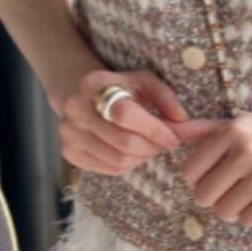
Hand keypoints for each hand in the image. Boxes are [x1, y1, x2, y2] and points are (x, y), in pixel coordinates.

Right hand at [58, 68, 187, 175]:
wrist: (80, 94)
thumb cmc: (119, 86)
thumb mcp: (143, 81)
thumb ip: (166, 97)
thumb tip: (181, 120)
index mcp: (95, 85)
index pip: (126, 115)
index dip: (153, 130)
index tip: (174, 138)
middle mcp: (76, 110)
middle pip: (123, 142)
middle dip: (152, 147)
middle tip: (166, 144)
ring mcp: (70, 134)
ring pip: (118, 160)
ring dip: (142, 158)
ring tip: (150, 146)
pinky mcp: (70, 153)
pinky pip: (108, 169)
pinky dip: (129, 165)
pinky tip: (134, 152)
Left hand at [166, 110, 251, 226]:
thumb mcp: (245, 122)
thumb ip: (206, 129)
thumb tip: (171, 130)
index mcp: (233, 129)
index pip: (189, 171)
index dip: (200, 178)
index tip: (218, 175)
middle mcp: (246, 149)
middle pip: (203, 195)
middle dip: (216, 197)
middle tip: (236, 188)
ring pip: (224, 211)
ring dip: (235, 208)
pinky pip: (248, 219)